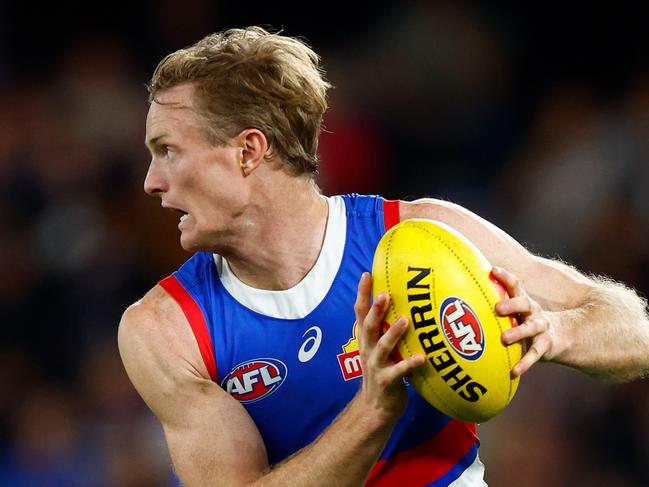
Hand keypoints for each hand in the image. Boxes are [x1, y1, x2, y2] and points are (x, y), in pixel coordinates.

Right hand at [353, 273, 424, 422]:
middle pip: (368, 326)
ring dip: (393, 333)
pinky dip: (410, 364)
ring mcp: (376, 366)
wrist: (375, 409)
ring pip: (383, 346)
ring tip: (405, 320)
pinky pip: (400, 372)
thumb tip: (406, 305)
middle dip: (376, 309)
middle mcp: (368, 350)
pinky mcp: (387, 382)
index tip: (367, 274)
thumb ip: (387, 330)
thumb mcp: (380, 349)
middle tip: (385, 294)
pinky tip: (423, 358)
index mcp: (366, 340)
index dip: (362, 294)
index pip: (360, 313)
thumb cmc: (384, 372)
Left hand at [492, 267, 556, 377]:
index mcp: (523, 301)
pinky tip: (514, 371)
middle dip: (511, 304)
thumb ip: (496, 305)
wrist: (560, 337)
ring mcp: (541, 328)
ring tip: (505, 338)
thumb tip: (461, 302)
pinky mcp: (545, 346)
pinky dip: (525, 363)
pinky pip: (534, 355)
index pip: (515, 285)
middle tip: (497, 308)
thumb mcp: (515, 311)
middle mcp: (534, 312)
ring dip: (518, 333)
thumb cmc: (525, 321)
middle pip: (524, 303)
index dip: (505, 277)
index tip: (493, 270)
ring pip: (531, 328)